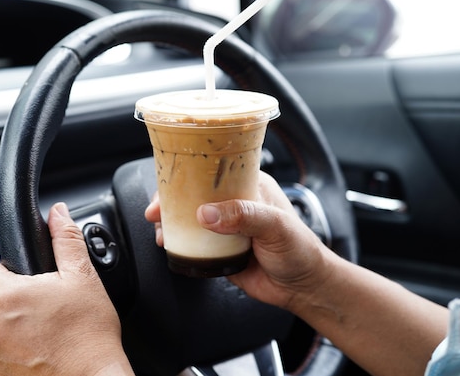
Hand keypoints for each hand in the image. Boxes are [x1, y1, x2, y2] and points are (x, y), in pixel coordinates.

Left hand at [0, 202, 133, 375]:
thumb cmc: (89, 333)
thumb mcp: (83, 277)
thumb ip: (66, 240)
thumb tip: (58, 213)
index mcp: (8, 296)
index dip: (0, 270)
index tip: (21, 278)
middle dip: (12, 299)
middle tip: (44, 305)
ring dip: (13, 326)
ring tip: (47, 329)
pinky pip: (0, 354)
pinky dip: (16, 350)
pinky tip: (43, 348)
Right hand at [145, 171, 331, 311]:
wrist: (303, 287)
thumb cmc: (300, 250)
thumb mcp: (275, 226)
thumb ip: (244, 216)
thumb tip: (206, 213)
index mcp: (249, 186)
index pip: (213, 171)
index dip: (187, 174)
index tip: (168, 183)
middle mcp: (234, 203)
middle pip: (195, 194)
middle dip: (170, 200)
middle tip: (155, 212)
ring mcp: (225, 227)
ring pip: (190, 218)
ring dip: (171, 223)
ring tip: (160, 231)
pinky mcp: (218, 250)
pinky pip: (193, 243)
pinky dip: (178, 243)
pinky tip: (170, 246)